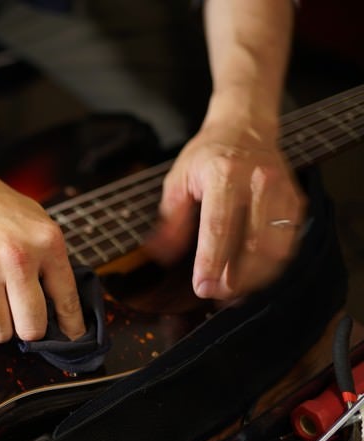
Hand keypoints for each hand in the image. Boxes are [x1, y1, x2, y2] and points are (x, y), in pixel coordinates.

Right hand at [0, 164, 85, 342]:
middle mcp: (16, 259)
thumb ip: (51, 260)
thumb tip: (62, 308)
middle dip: (27, 329)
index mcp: (45, 243)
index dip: (70, 326)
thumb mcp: (37, 222)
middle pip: (31, 328)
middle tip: (20, 318)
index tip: (71, 337)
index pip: (66, 301)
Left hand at [147, 121, 305, 300]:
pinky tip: (252, 278)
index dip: (211, 262)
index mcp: (224, 174)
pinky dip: (271, 267)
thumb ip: (171, 220)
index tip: (202, 287)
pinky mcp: (296, 202)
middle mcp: (259, 182)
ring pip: (277, 249)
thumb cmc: (206, 157)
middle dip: (236, 278)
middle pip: (254, 243)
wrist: (244, 127)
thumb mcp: (178, 181)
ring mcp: (283, 192)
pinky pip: (288, 243)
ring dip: (256, 278)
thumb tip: (161, 256)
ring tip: (233, 292)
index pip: (219, 227)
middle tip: (216, 295)